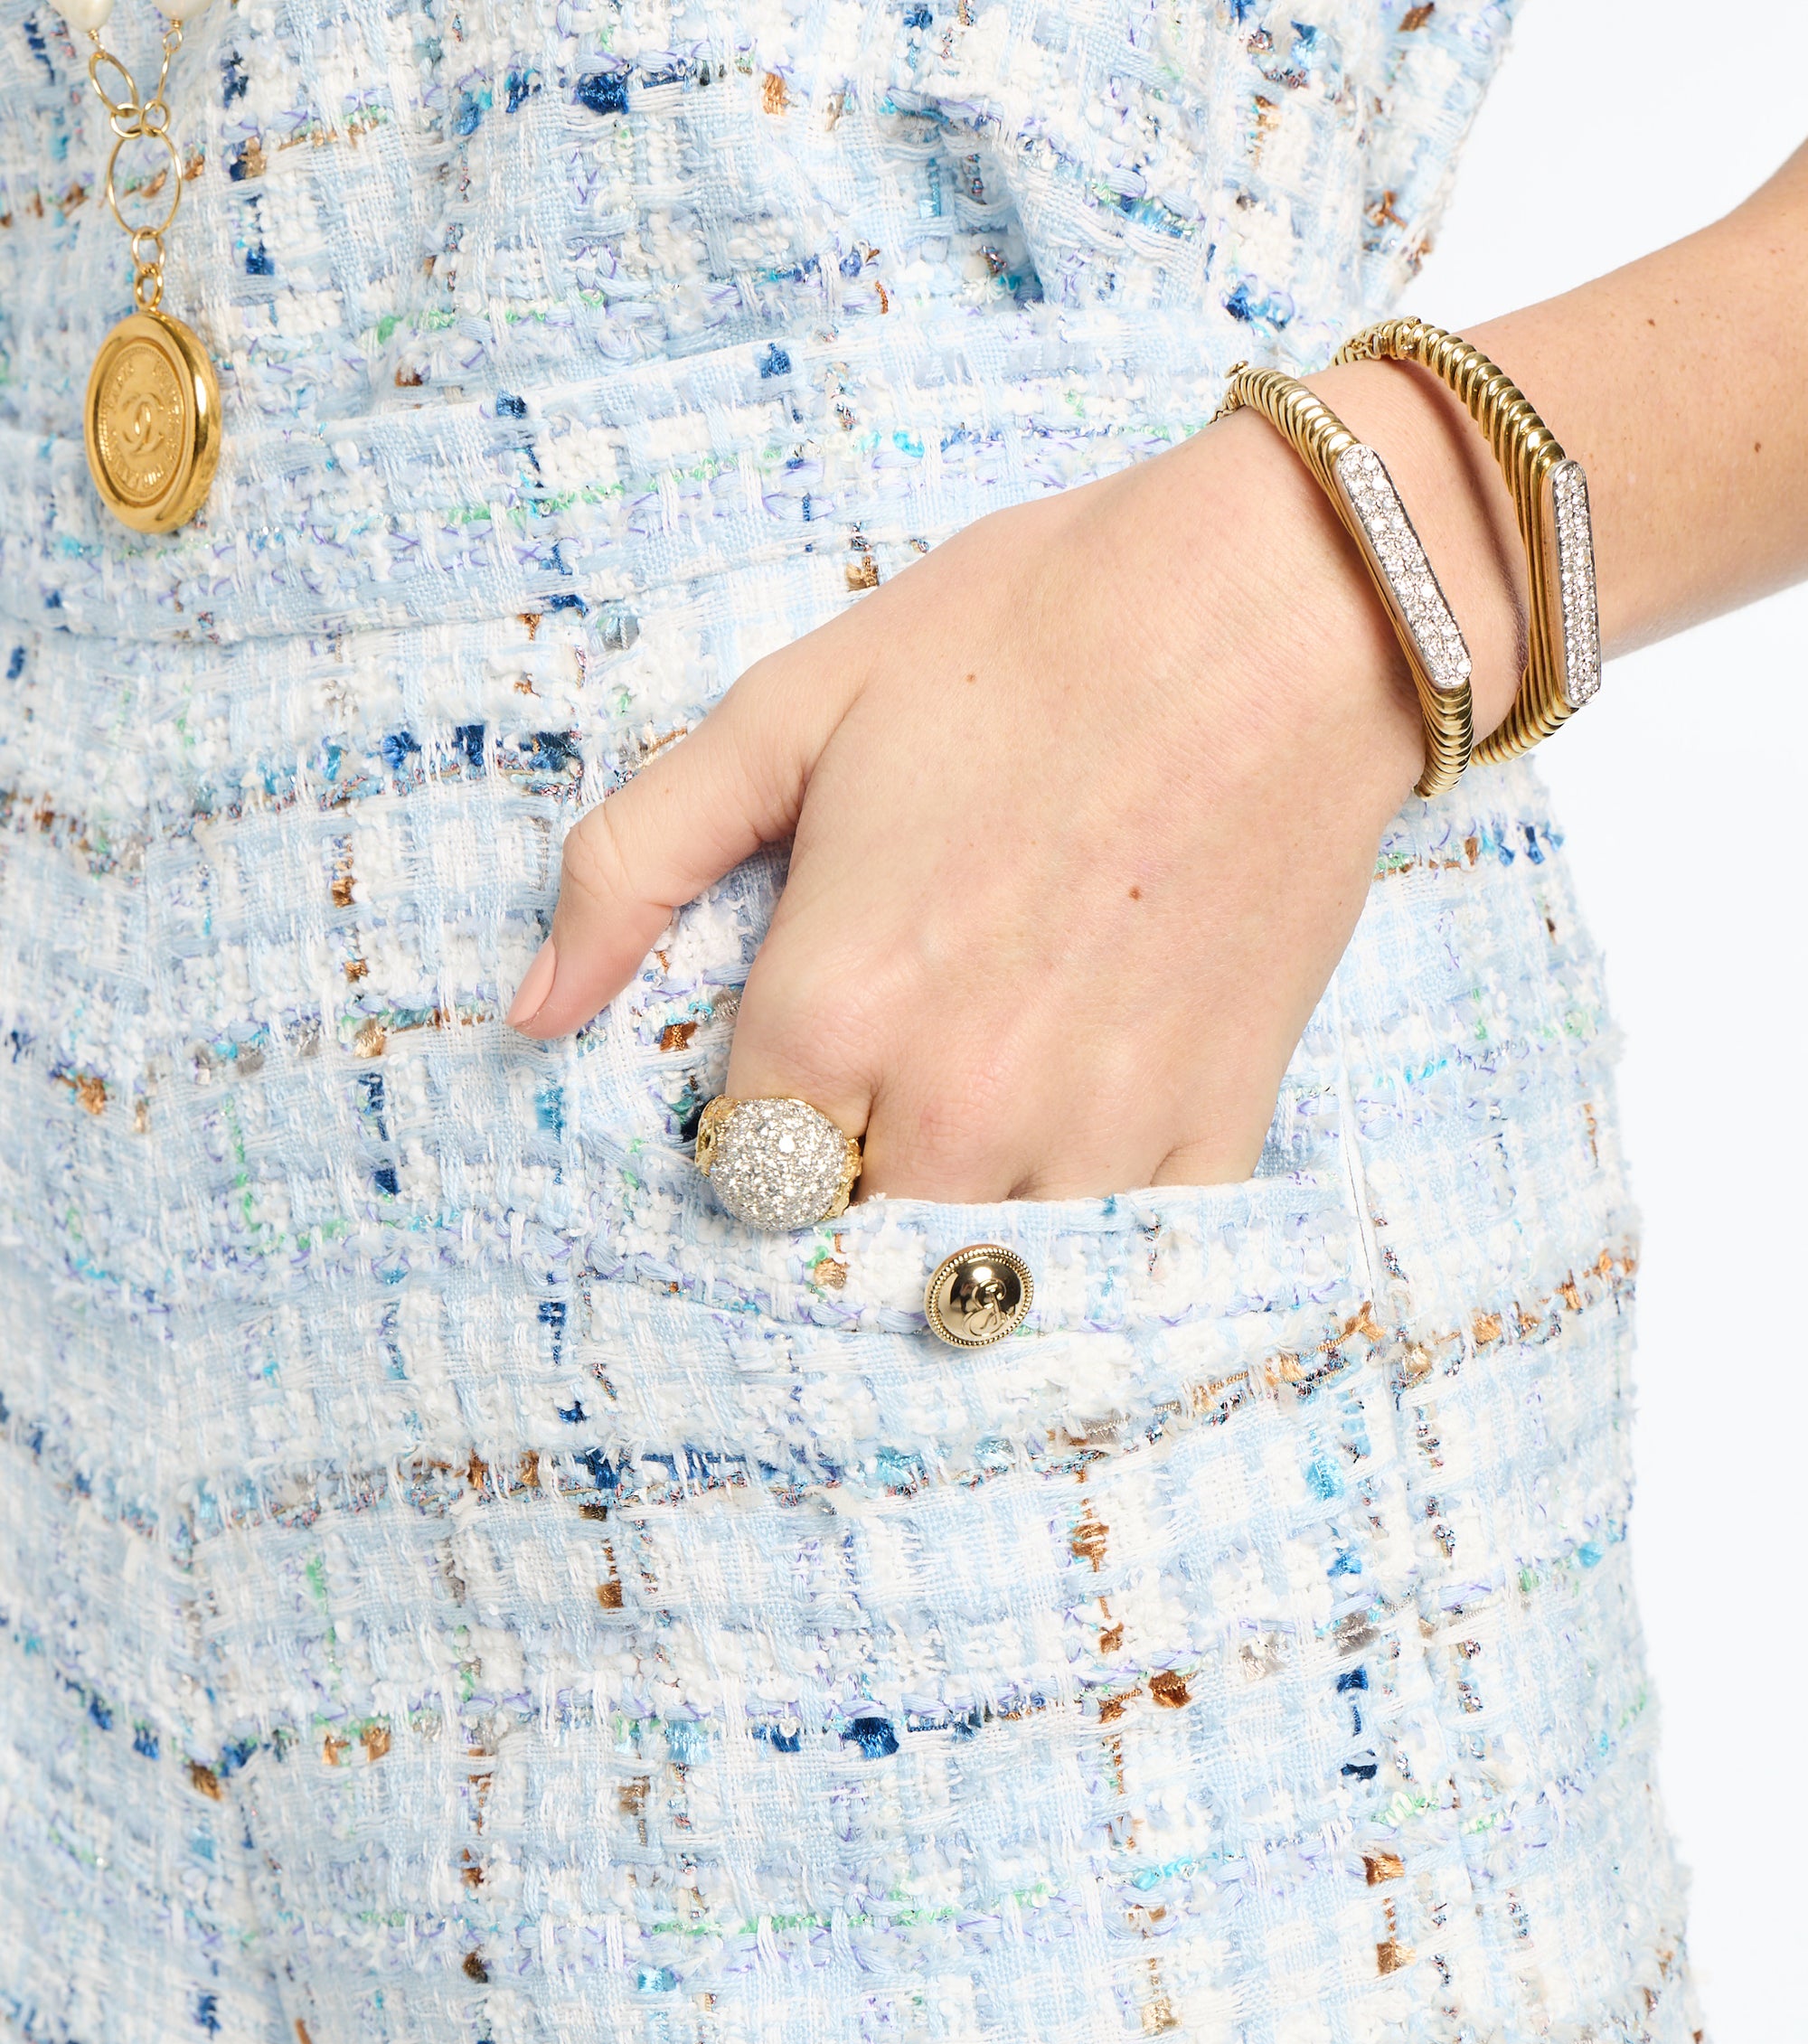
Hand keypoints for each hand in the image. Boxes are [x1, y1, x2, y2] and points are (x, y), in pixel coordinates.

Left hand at [512, 383, 1497, 1201]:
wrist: (1285, 605)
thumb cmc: (1030, 633)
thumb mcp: (790, 708)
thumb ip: (634, 866)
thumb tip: (528, 1013)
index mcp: (831, 1013)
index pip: (737, 1171)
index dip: (755, 1113)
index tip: (800, 1048)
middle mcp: (955, 1110)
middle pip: (850, 1232)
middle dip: (856, 1161)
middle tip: (907, 1050)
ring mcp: (1093, 1139)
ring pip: (979, 1258)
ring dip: (973, 1192)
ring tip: (1008, 1062)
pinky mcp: (1212, 1135)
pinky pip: (1119, 1250)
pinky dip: (1093, 1201)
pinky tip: (1098, 1095)